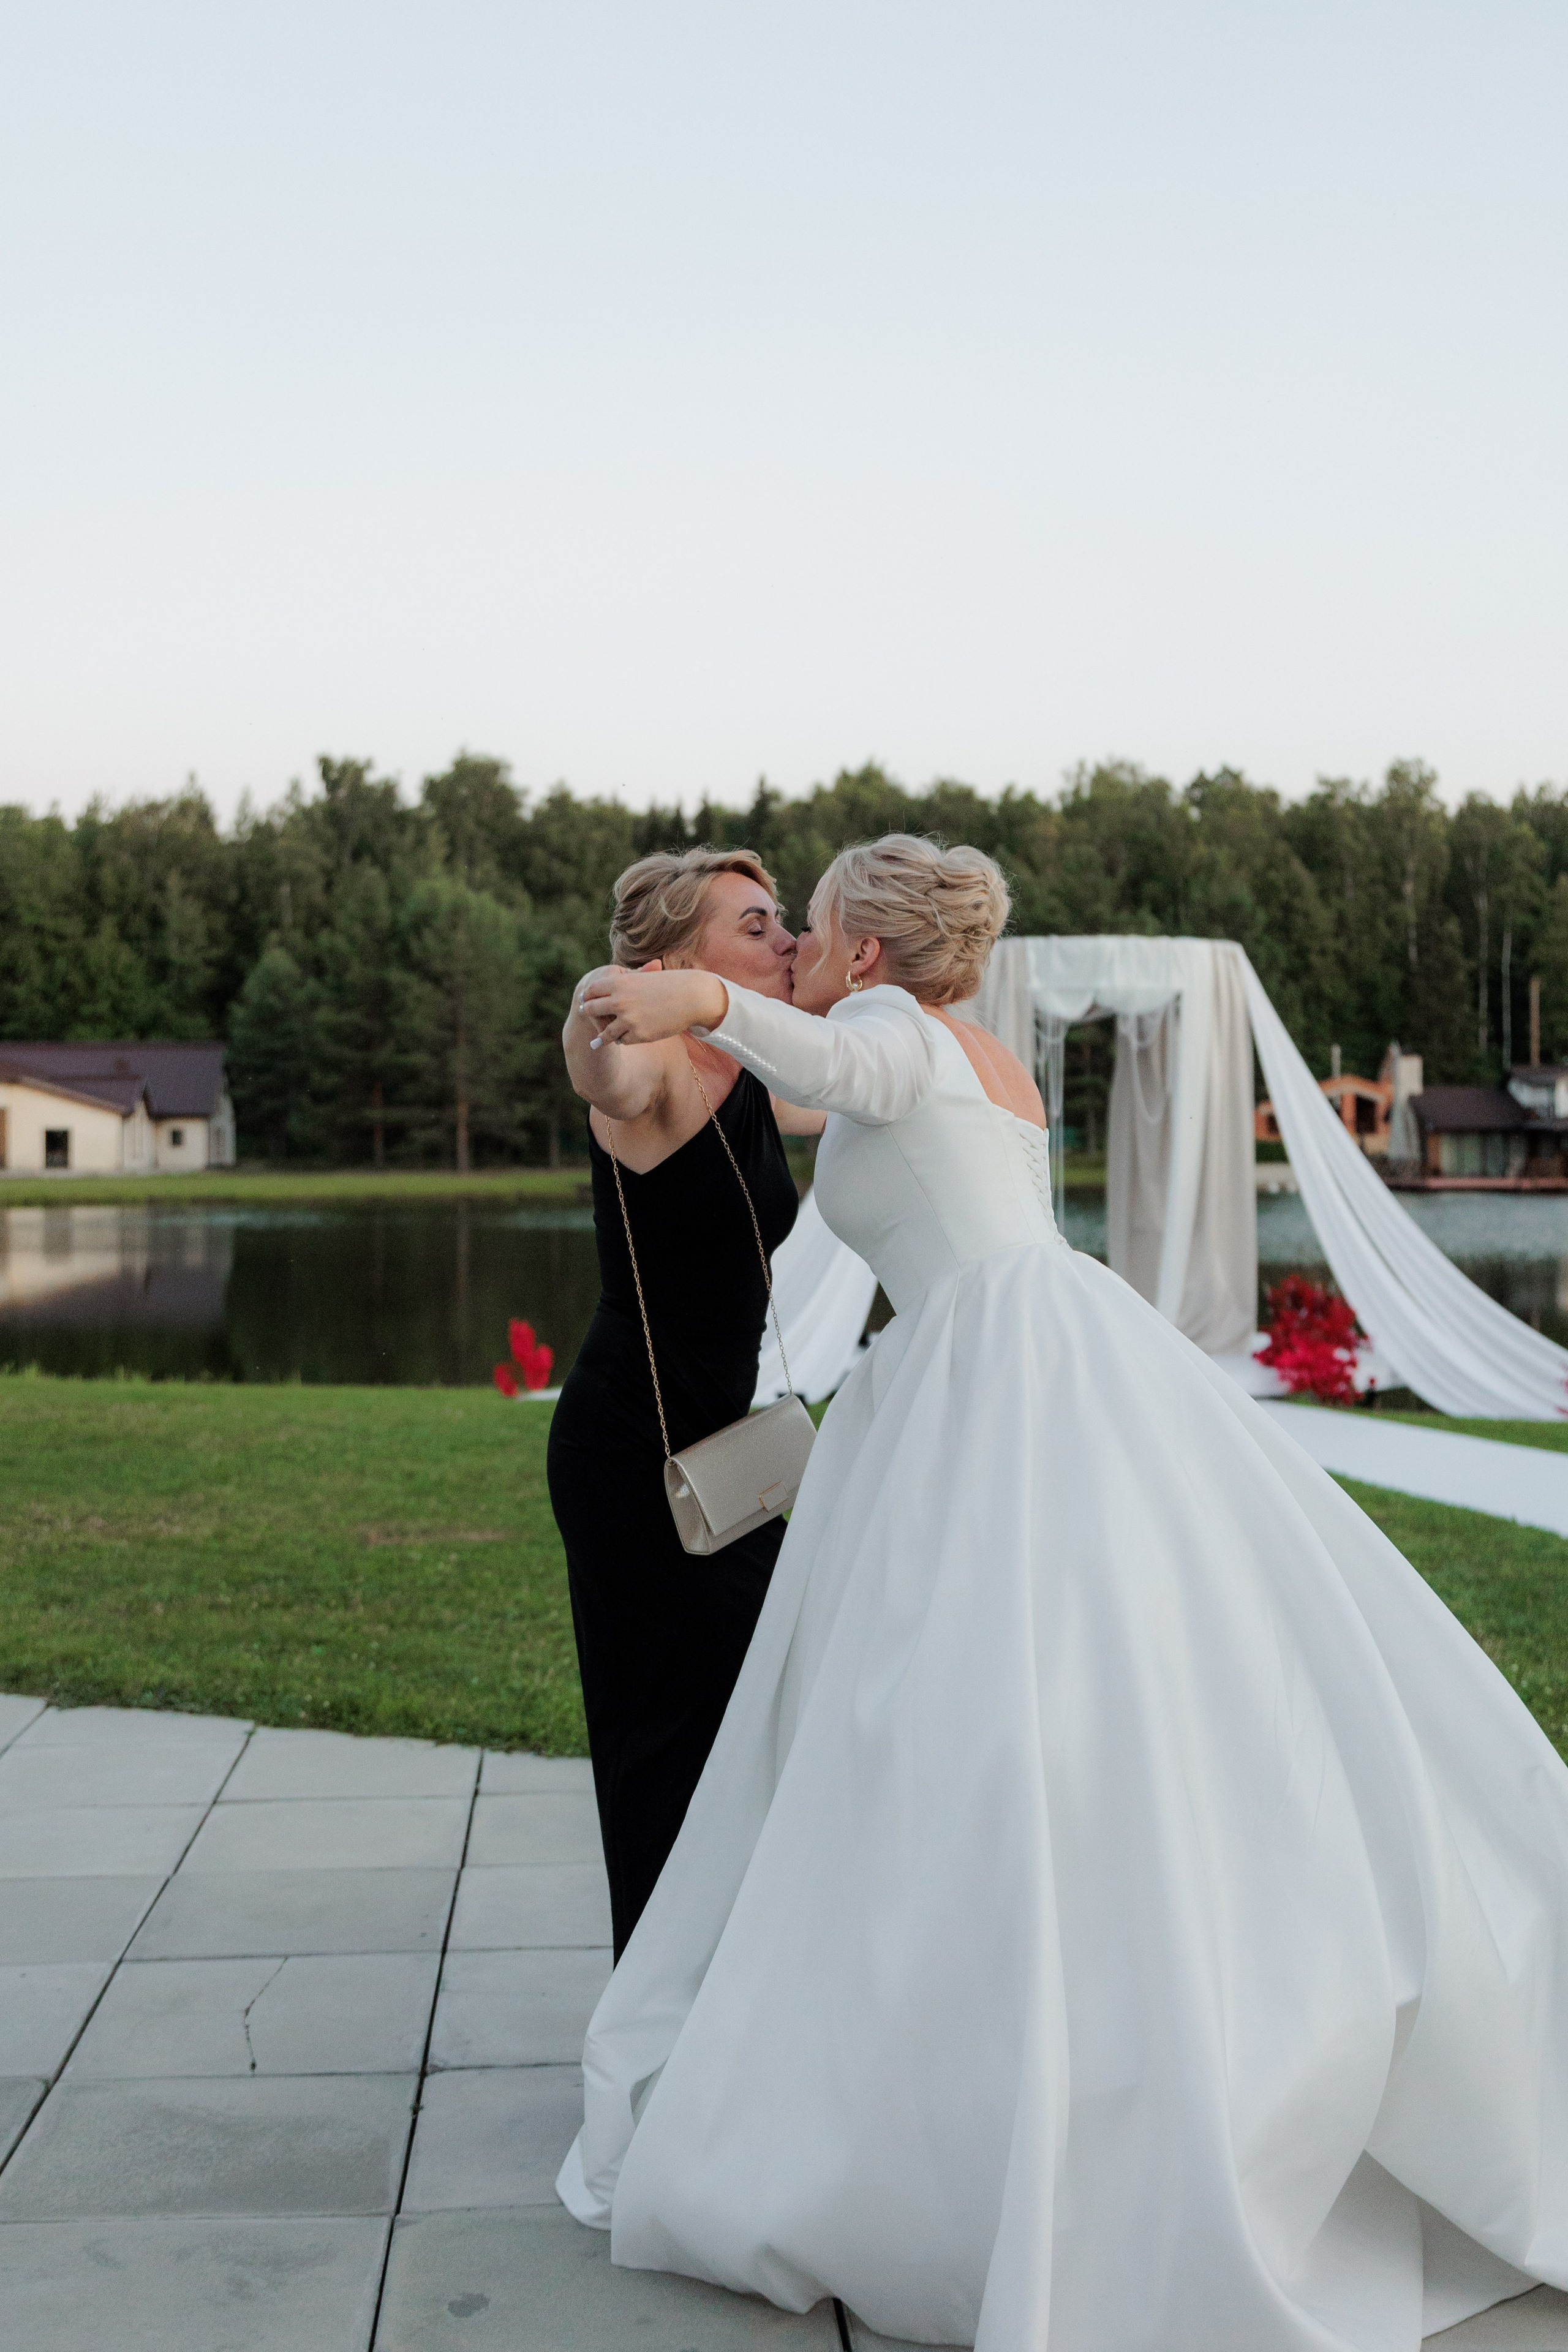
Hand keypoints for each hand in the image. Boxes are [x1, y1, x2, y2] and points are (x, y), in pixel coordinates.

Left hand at [576, 965, 727, 1045]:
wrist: (693, 997)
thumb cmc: (668, 984)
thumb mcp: (642, 978)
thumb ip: (621, 984)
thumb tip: (599, 992)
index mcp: (619, 983)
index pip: (591, 991)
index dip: (587, 997)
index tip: (586, 1001)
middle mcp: (620, 1001)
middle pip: (590, 1010)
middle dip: (589, 1014)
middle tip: (589, 1017)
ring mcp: (629, 1020)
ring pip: (605, 1032)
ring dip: (603, 1035)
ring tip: (599, 1039)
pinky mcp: (640, 1035)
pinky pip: (623, 1040)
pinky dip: (623, 1039)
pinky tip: (625, 1037)